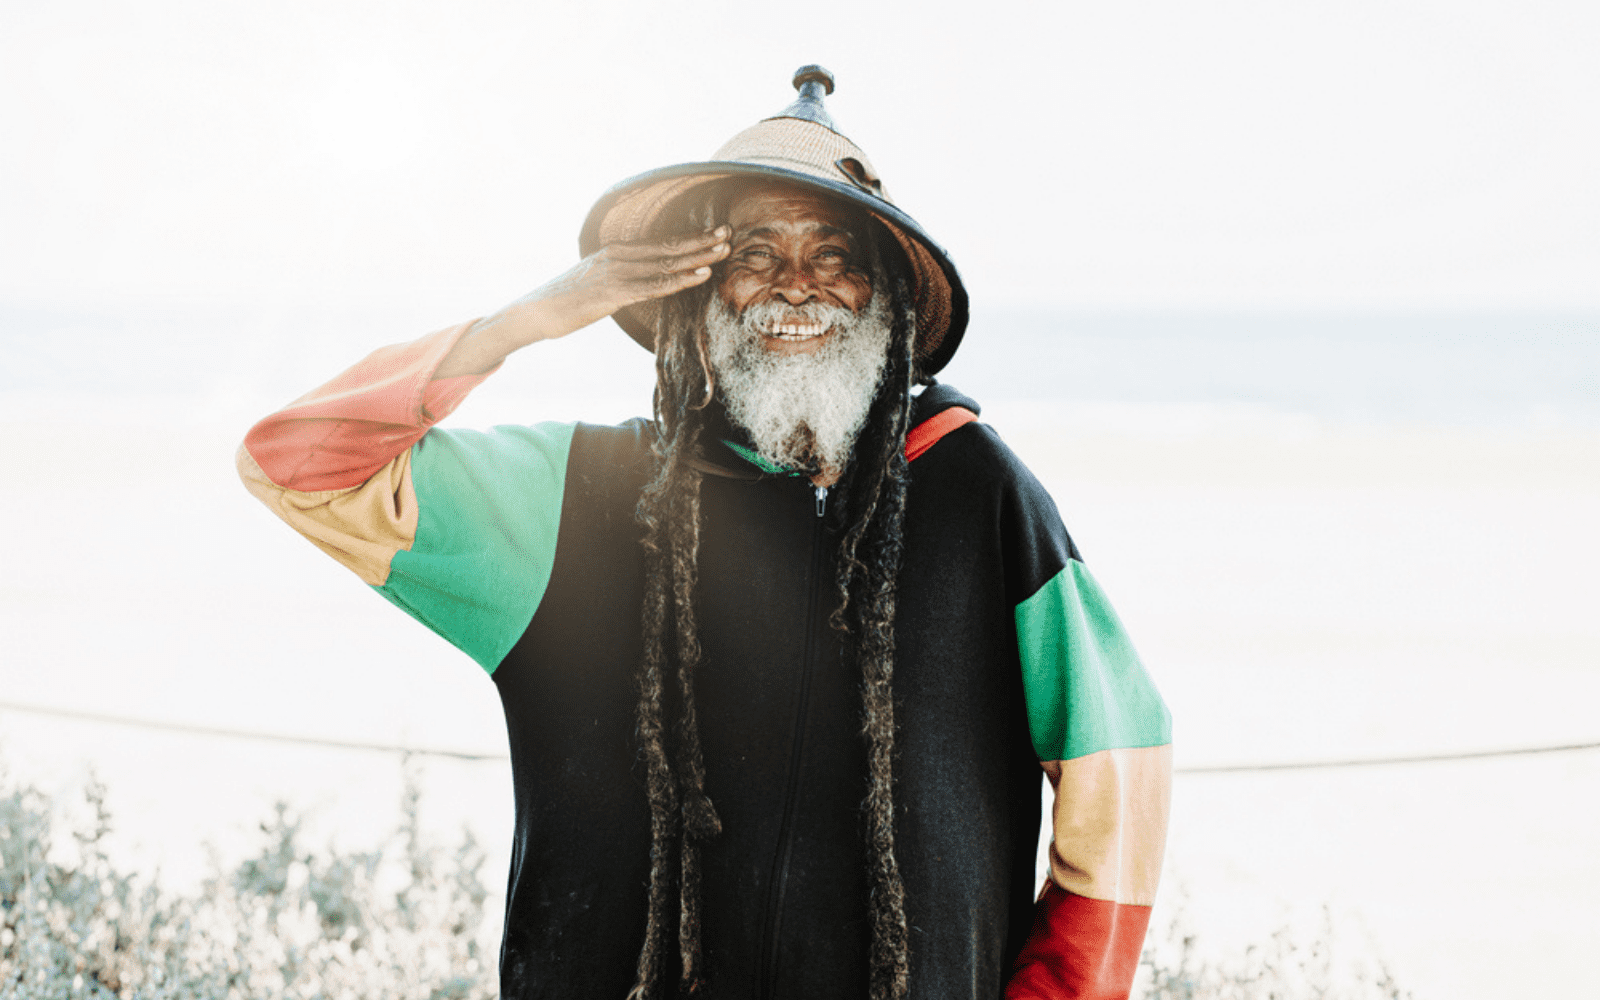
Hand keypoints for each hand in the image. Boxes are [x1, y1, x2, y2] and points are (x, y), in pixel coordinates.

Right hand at [533, 225, 731, 339]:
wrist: (534, 312)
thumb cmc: (564, 302)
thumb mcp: (595, 284)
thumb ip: (618, 280)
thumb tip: (637, 284)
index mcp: (615, 252)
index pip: (659, 243)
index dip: (689, 239)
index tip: (715, 233)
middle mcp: (618, 256)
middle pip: (667, 247)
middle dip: (701, 241)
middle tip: (730, 233)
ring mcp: (616, 273)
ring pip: (665, 263)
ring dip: (697, 257)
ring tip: (723, 250)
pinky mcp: (613, 293)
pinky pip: (654, 286)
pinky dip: (680, 279)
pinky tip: (700, 276)